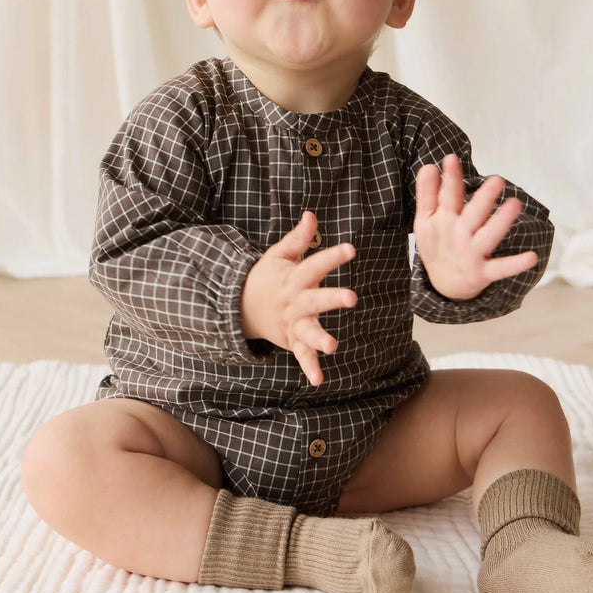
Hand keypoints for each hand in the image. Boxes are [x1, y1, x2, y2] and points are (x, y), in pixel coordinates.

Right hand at [240, 211, 356, 385]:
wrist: (240, 306)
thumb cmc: (267, 277)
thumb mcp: (279, 255)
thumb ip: (298, 238)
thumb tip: (312, 213)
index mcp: (294, 278)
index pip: (315, 265)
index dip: (333, 256)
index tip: (351, 249)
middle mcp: (295, 302)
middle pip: (315, 299)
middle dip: (332, 298)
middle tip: (352, 298)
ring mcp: (293, 323)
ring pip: (308, 331)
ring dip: (319, 338)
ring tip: (332, 346)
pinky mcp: (292, 340)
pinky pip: (301, 355)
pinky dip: (309, 367)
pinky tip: (319, 379)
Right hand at [413, 154, 538, 300]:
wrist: (443, 285)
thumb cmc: (438, 245)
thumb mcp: (425, 220)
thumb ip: (427, 193)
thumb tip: (428, 166)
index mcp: (445, 221)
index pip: (448, 196)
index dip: (450, 178)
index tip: (452, 159)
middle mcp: (459, 235)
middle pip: (473, 215)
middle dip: (484, 199)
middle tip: (497, 180)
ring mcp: (472, 254)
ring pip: (488, 236)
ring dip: (502, 222)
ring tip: (516, 204)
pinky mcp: (484, 273)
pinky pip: (501, 268)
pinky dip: (516, 264)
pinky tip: (532, 257)